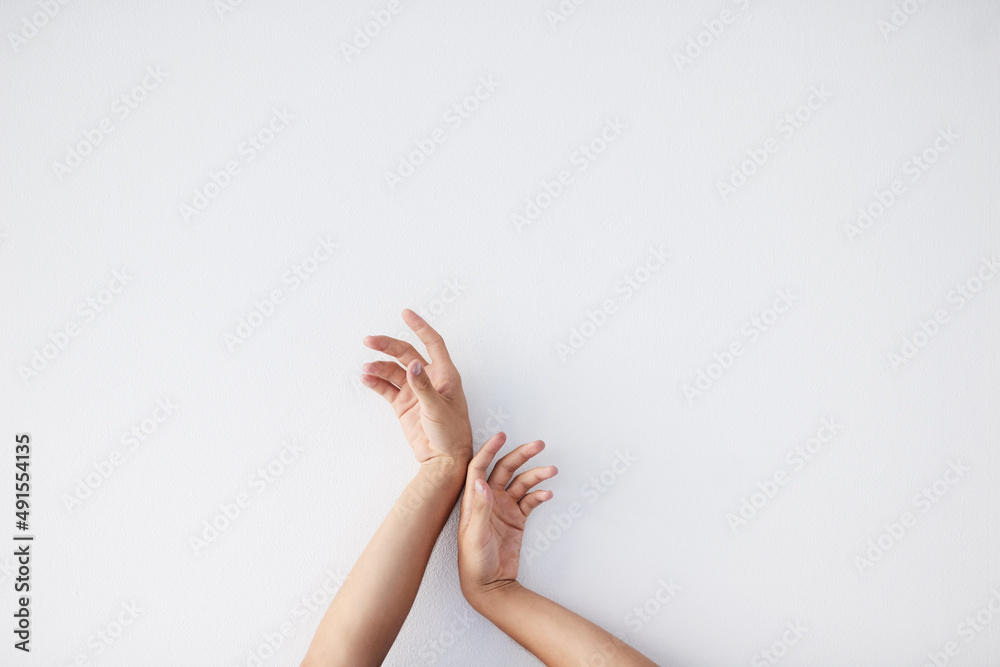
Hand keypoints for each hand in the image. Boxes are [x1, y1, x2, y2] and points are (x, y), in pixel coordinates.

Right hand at [361, 309, 472, 465]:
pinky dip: (376, 382)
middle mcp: (429, 379)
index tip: (406, 313)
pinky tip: (366, 378)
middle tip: (369, 340)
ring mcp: (415, 392)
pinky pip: (387, 388)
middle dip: (388, 345)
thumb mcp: (438, 409)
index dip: (420, 326)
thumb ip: (423, 387)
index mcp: (445, 375)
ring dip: (379, 367)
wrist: (443, 461)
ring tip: (367, 369)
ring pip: (394, 371)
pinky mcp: (404, 405)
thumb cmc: (452, 434)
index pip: (432, 343)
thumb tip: (414, 364)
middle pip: (406, 354)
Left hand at [458, 432, 557, 600]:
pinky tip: (547, 494)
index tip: (501, 436)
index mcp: (474, 500)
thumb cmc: (474, 562)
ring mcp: (504, 509)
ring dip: (536, 475)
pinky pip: (530, 501)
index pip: (480, 467)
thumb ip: (479, 508)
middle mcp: (489, 500)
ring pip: (522, 483)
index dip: (490, 450)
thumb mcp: (474, 535)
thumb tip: (481, 481)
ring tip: (551, 470)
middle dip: (521, 456)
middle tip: (538, 445)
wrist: (489, 585)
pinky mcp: (517, 519)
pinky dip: (539, 495)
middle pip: (505, 469)